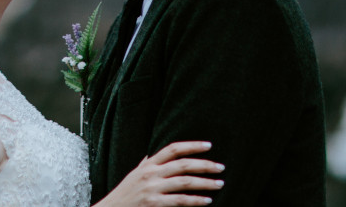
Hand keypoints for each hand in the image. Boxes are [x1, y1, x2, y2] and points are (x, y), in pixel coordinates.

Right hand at [97, 141, 224, 206]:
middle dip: (205, 165)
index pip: (173, 148)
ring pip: (185, 182)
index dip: (192, 145)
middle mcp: (150, 173)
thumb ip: (146, 164)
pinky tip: (207, 201)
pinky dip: (196, 200)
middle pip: (183, 164)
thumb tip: (153, 154)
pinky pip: (180, 201)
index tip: (209, 145)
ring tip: (219, 183)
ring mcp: (152, 188)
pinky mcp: (154, 203)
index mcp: (148, 164)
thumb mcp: (134, 175)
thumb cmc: (124, 194)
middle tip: (220, 167)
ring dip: (205, 183)